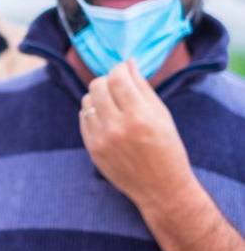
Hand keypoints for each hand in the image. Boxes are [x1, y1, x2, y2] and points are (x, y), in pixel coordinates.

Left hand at [79, 59, 194, 211]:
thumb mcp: (162, 115)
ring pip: (86, 100)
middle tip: (118, 86)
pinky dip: (93, 113)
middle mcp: (117, 127)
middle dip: (107, 80)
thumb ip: (142, 86)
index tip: (124, 70)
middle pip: (97, 85)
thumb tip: (128, 61)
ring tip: (114, 104)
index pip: (117, 78)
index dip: (119, 69)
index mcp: (139, 116)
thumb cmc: (167, 148)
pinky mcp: (92, 148)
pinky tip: (108, 118)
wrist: (161, 188)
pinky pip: (83, 117)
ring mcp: (101, 139)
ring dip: (98, 96)